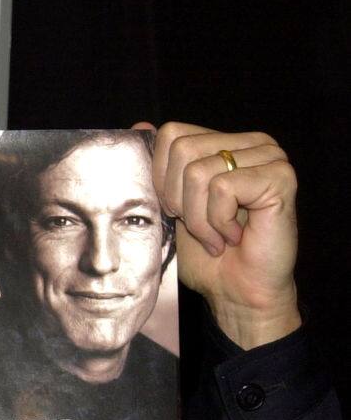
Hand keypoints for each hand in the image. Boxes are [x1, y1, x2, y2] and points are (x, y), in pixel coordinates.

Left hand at [145, 121, 301, 348]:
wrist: (238, 292)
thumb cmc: (206, 254)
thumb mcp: (171, 205)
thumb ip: (159, 167)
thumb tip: (139, 127)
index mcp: (225, 143)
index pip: (171, 134)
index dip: (161, 178)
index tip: (178, 211)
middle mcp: (251, 143)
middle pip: (182, 149)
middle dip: (178, 199)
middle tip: (199, 226)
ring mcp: (269, 157)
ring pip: (199, 172)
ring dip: (199, 218)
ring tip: (217, 236)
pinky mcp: (280, 177)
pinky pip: (222, 188)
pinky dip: (218, 221)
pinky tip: (235, 236)